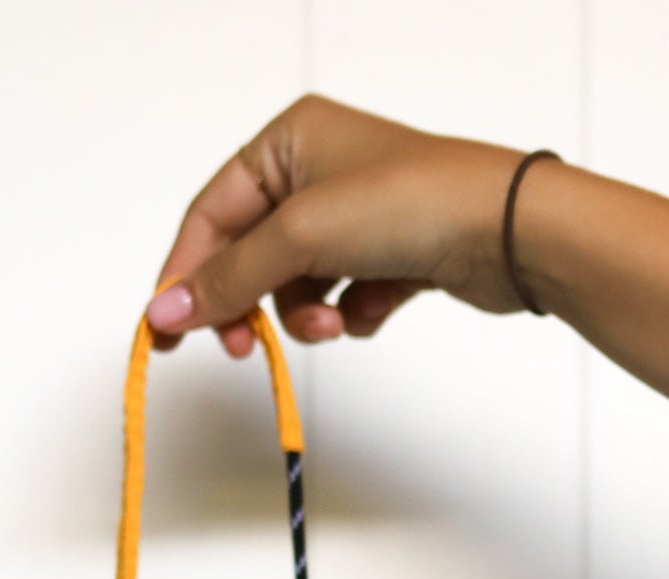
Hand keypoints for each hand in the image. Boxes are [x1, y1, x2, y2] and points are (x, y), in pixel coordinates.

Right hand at [147, 96, 526, 357]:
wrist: (503, 231)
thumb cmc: (408, 203)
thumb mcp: (299, 237)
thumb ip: (229, 278)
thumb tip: (165, 309)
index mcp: (288, 141)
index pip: (211, 214)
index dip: (186, 273)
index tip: (166, 331)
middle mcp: (318, 170)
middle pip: (249, 255)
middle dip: (250, 304)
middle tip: (243, 347)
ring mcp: (355, 215)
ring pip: (296, 286)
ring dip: (306, 317)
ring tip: (333, 324)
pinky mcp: (388, 254)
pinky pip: (341, 299)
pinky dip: (350, 313)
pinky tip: (378, 306)